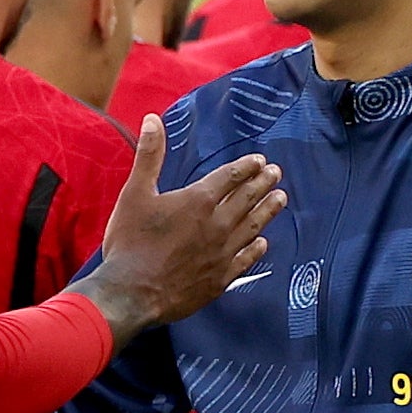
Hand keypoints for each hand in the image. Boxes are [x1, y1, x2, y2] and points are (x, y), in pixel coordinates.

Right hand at [81, 114, 285, 335]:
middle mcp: (217, 225)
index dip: (246, 167)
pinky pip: (245, 260)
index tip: (260, 160)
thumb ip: (149, 155)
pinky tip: (263, 242)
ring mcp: (221, 254)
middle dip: (263, 184)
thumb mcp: (134, 193)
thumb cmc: (130, 243)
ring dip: (268, 211)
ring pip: (252, 227)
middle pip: (247, 199)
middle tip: (276, 173)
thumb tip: (153, 120)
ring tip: (282, 199)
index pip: (230, 177)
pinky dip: (256, 249)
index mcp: (198, 201)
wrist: (131, 293)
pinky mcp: (220, 279)